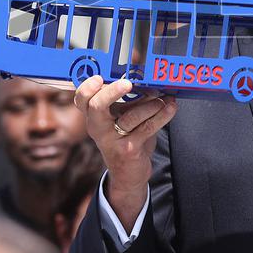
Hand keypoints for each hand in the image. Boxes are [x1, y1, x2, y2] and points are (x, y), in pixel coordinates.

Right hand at [73, 77, 176, 227]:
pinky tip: (171, 108)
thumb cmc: (125, 139)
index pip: (82, 100)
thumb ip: (130, 102)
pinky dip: (162, 116)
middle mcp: (98, 128)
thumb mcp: (122, 119)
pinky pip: (147, 128)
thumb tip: (149, 81)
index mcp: (94, 117)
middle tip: (128, 83)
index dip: (87, 88)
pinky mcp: (128, 150)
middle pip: (96, 106)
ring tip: (164, 98)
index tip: (100, 78)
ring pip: (131, 116)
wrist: (128, 173)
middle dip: (112, 92)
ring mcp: (111, 140)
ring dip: (151, 105)